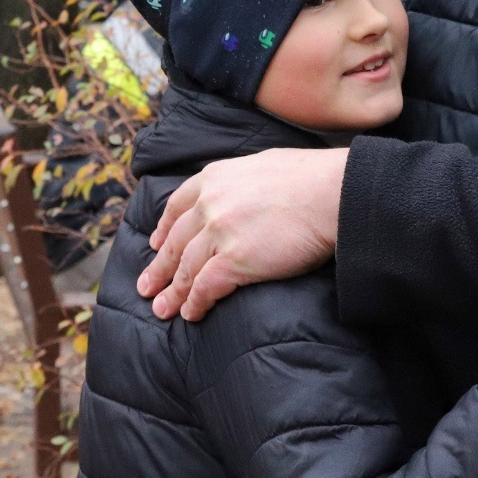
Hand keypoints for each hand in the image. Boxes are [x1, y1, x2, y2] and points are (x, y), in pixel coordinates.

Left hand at [139, 147, 347, 321]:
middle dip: (159, 266)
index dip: (164, 228)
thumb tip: (244, 192)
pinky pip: (204, 288)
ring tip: (161, 309)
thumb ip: (243, 181)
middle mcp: (210, 204)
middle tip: (146, 286)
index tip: (156, 242)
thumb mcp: (264, 163)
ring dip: (171, 293)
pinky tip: (190, 314)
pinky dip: (194, 303)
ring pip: (185, 269)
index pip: (177, 205)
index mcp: (215, 178)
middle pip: (176, 242)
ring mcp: (219, 233)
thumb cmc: (312, 177)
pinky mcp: (233, 260)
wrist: (331, 192)